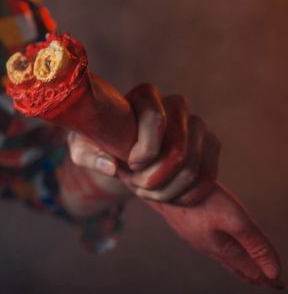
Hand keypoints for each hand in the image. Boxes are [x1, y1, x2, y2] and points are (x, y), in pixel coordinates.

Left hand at [67, 83, 218, 205]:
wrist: (124, 152)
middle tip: (135, 186)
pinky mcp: (211, 144)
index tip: (129, 165)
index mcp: (145, 95)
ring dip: (167, 189)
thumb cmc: (99, 143)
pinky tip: (168, 198)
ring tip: (146, 192)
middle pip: (177, 149)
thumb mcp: (82, 147)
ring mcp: (197, 124)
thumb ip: (88, 154)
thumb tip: (111, 165)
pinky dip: (187, 195)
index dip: (145, 149)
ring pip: (192, 166)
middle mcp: (176, 104)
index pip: (155, 118)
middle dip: (154, 177)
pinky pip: (208, 177)